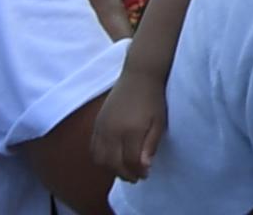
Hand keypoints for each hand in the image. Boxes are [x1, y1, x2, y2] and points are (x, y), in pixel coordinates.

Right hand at [94, 64, 169, 182]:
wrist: (139, 75)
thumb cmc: (153, 99)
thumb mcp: (159, 122)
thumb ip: (150, 145)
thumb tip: (144, 167)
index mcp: (131, 130)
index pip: (130, 162)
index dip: (138, 172)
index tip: (146, 174)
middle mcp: (112, 131)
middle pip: (113, 164)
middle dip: (125, 174)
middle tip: (136, 177)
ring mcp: (101, 128)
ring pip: (100, 159)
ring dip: (111, 169)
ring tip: (125, 170)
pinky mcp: (96, 124)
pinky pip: (93, 149)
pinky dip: (101, 159)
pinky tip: (112, 159)